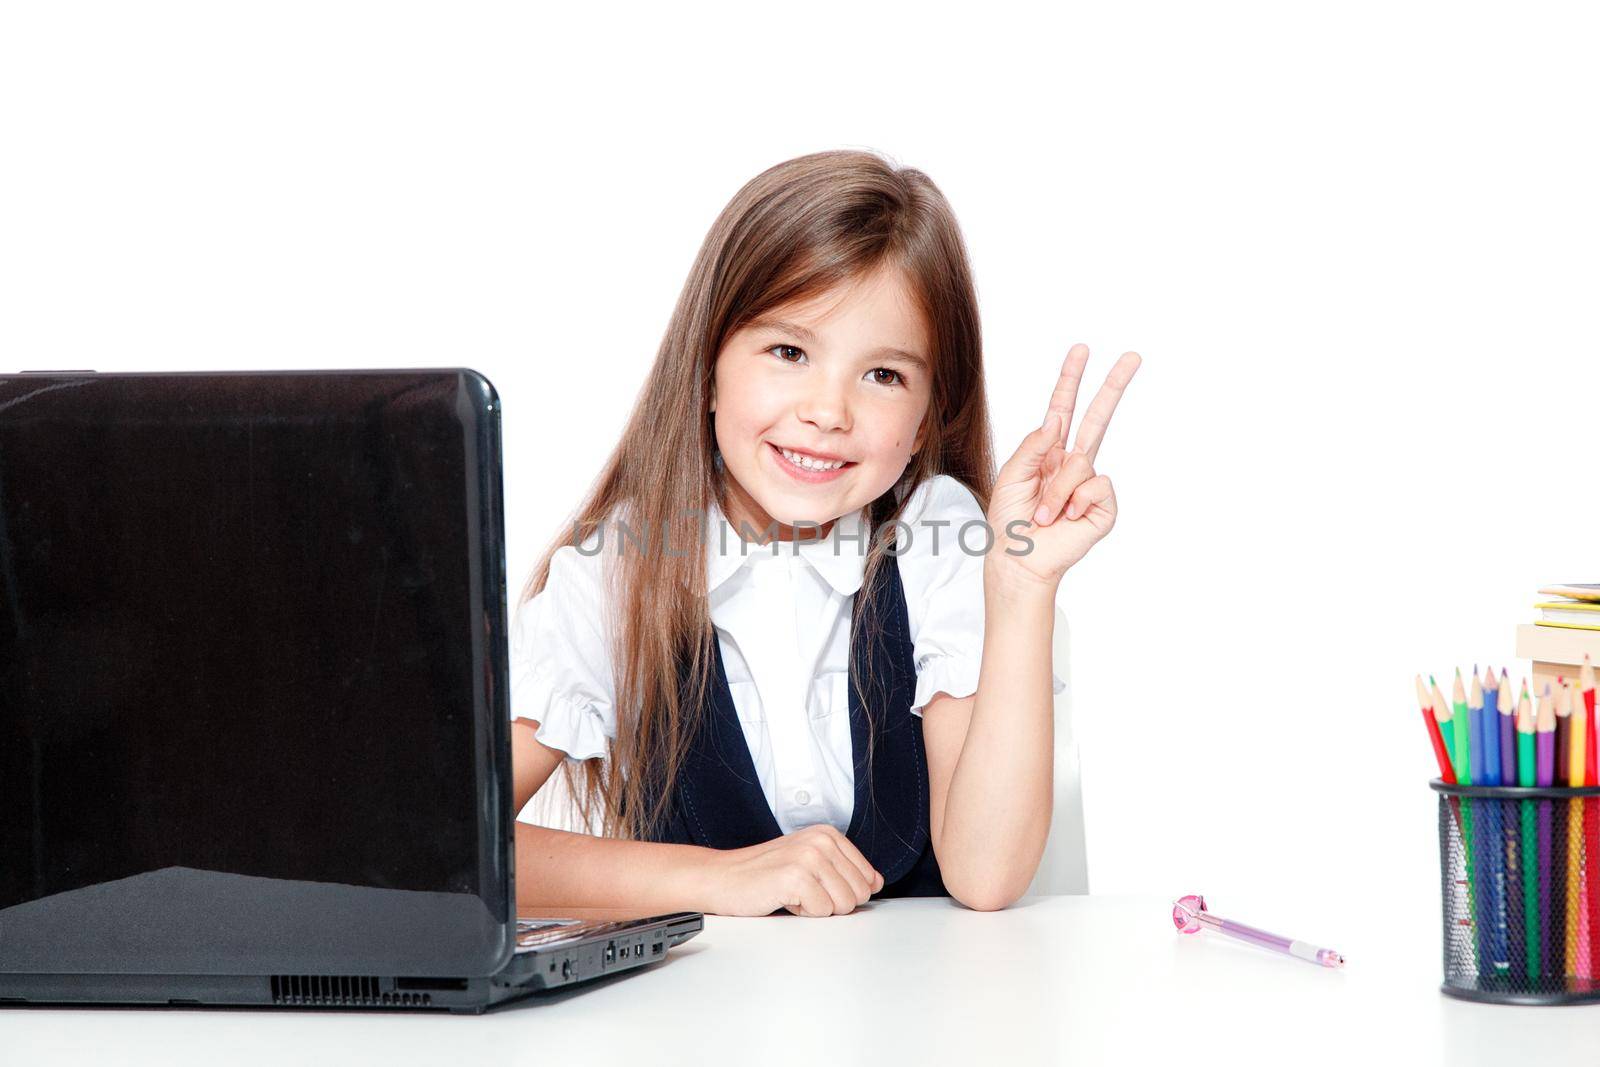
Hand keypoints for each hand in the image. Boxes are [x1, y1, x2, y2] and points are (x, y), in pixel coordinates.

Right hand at [700, 824, 884, 916]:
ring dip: (817, 908)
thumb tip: (876, 882)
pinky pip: (822, 912)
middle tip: (802, 891)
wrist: (721, 878)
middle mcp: (822, 840)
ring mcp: (810, 857)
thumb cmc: (764, 874)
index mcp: (829, 834)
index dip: (843, 892)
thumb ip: (844, 870)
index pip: (869, 878)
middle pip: (859, 894)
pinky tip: (783, 898)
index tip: (818, 886)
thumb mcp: (810, 862)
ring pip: (844, 905)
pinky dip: (802, 913)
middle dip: (832, 902)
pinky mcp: (796, 876)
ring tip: (792, 893)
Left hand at [985, 344, 1140, 591]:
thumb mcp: (1011, 476)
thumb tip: (1057, 420)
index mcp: (1049, 452)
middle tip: (1133, 355)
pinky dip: (1074, 503)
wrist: (1019, 558)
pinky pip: (1095, 487)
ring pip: (1081, 463)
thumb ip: (1033, 446)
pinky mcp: (1104, 506)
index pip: (1063, 409)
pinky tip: (1066, 519)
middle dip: (1114, 386)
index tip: (1081, 350)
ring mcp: (1090, 484)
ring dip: (1055, 492)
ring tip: (1043, 514)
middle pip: (1098, 418)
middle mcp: (1073, 463)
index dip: (1071, 380)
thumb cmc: (1010, 521)